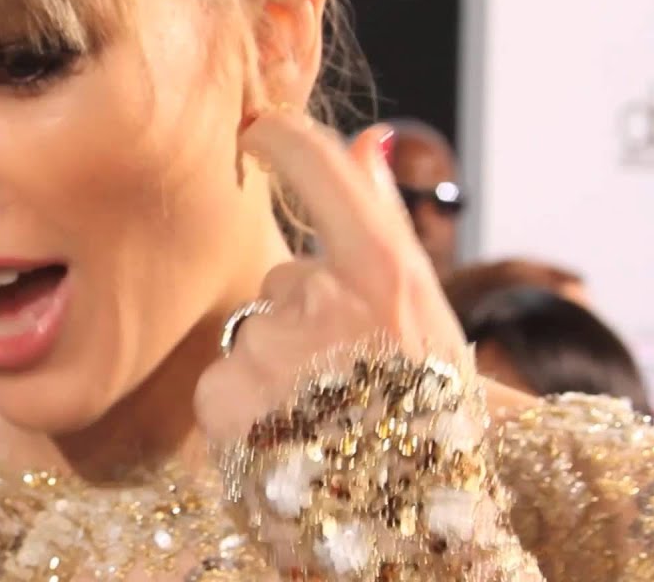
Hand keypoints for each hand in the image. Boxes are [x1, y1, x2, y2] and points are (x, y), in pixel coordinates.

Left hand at [194, 116, 473, 443]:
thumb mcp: (430, 318)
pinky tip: (285, 435)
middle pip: (285, 276)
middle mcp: (320, 300)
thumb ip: (387, 224)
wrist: (412, 528)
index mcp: (382, 273)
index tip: (259, 126)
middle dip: (306, 315)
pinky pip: (224, 377)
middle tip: (351, 375)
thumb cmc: (432, 417)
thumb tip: (366, 140)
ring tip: (321, 414)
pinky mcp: (221, 396)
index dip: (282, 135)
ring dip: (277, 364)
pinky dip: (247, 405)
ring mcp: (266, 347)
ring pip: (255, 330)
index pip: (319, 167)